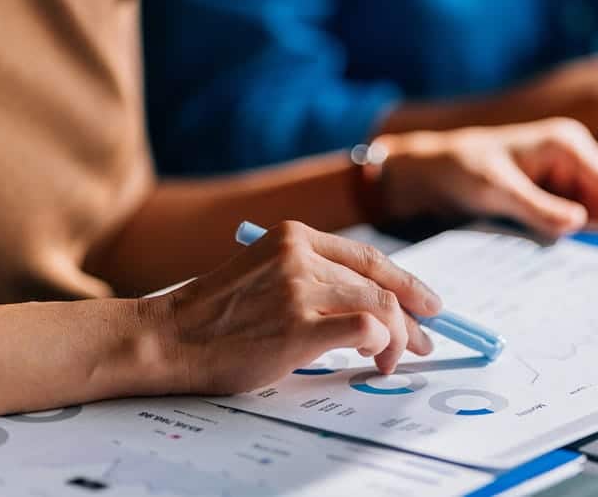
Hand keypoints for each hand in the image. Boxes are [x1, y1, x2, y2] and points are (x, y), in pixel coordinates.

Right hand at [145, 221, 440, 393]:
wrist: (169, 338)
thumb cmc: (216, 317)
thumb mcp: (265, 275)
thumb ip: (310, 278)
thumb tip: (371, 304)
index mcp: (293, 237)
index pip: (368, 257)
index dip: (406, 281)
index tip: (427, 303)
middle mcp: (299, 256)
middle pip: (381, 283)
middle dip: (412, 318)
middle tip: (426, 341)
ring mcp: (299, 290)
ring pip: (381, 306)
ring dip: (399, 339)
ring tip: (395, 360)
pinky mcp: (298, 326)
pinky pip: (365, 330)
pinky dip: (381, 346)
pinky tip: (373, 360)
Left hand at [378, 118, 597, 236]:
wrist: (432, 172)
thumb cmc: (462, 169)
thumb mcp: (497, 189)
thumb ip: (538, 207)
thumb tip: (580, 224)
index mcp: (566, 143)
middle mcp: (572, 156)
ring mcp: (564, 176)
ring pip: (592, 212)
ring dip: (594, 237)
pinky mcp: (552, 195)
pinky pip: (573, 219)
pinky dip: (575, 237)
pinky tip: (576, 260)